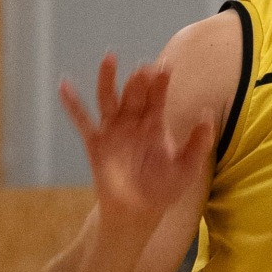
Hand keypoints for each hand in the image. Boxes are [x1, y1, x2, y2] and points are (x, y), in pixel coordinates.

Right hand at [60, 53, 213, 220]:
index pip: (157, 96)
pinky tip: (64, 85)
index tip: (165, 67)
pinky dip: (72, 105)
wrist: (139, 212)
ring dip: (108, 79)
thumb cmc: (165, 187)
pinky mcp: (96, 144)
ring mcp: (113, 130)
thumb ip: (199, 142)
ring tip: (110, 59)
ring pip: (109, 99)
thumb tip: (208, 114)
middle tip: (144, 68)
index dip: (160, 82)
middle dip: (138, 81)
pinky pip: (82, 122)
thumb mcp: (188, 167)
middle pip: (134, 94)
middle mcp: (133, 121)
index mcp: (155, 123)